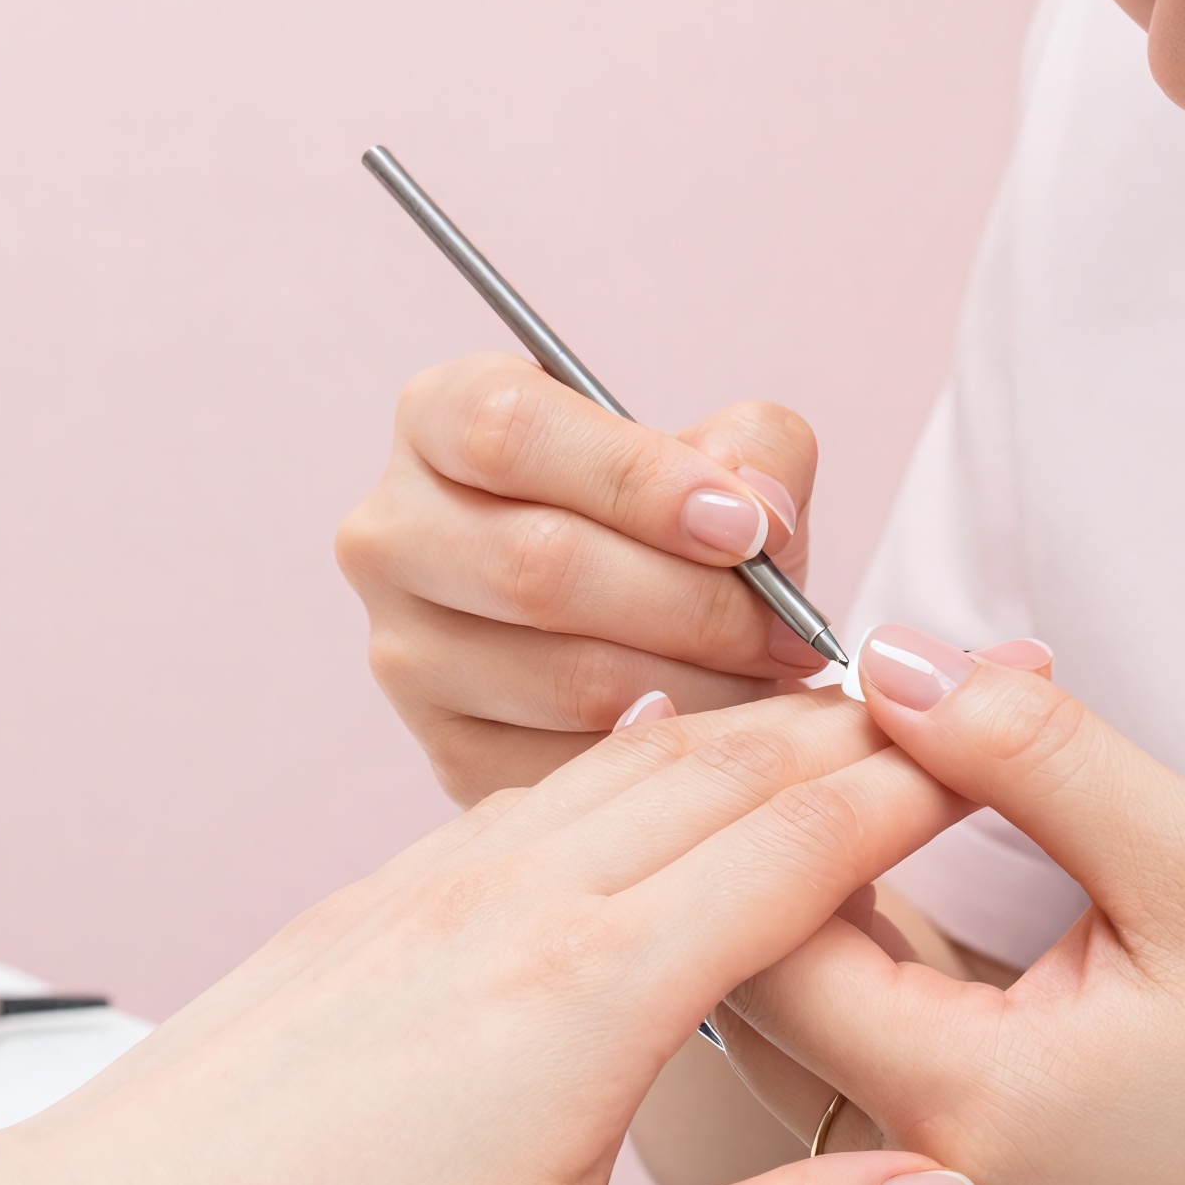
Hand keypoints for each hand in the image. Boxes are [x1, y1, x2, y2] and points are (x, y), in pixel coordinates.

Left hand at [5, 688, 980, 1184]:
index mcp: (593, 988)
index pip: (804, 842)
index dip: (918, 792)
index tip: (996, 768)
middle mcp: (516, 904)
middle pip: (730, 765)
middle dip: (856, 736)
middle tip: (949, 725)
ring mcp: (435, 890)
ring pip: (633, 760)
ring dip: (750, 732)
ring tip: (832, 734)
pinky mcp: (376, 905)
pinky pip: (540, 786)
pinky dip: (639, 759)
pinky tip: (648, 772)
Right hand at [338, 352, 832, 799]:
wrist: (641, 630)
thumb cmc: (671, 525)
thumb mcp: (718, 459)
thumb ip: (753, 452)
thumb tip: (760, 509)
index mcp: (439, 419)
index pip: (507, 430)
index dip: (636, 478)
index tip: (746, 527)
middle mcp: (392, 533)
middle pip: (538, 566)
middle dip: (694, 604)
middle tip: (791, 630)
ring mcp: (406, 652)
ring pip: (564, 677)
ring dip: (699, 685)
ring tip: (774, 678)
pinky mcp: (445, 751)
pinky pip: (570, 765)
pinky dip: (667, 755)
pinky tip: (725, 733)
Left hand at [724, 628, 1184, 1184]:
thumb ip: (1035, 757)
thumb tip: (903, 662)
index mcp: (967, 1106)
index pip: (770, 929)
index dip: (790, 784)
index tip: (849, 677)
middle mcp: (924, 1172)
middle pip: (753, 981)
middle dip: (772, 829)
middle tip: (815, 698)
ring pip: (798, 1016)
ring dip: (804, 882)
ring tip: (831, 748)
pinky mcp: (978, 1171)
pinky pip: (861, 1046)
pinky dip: (856, 937)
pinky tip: (876, 840)